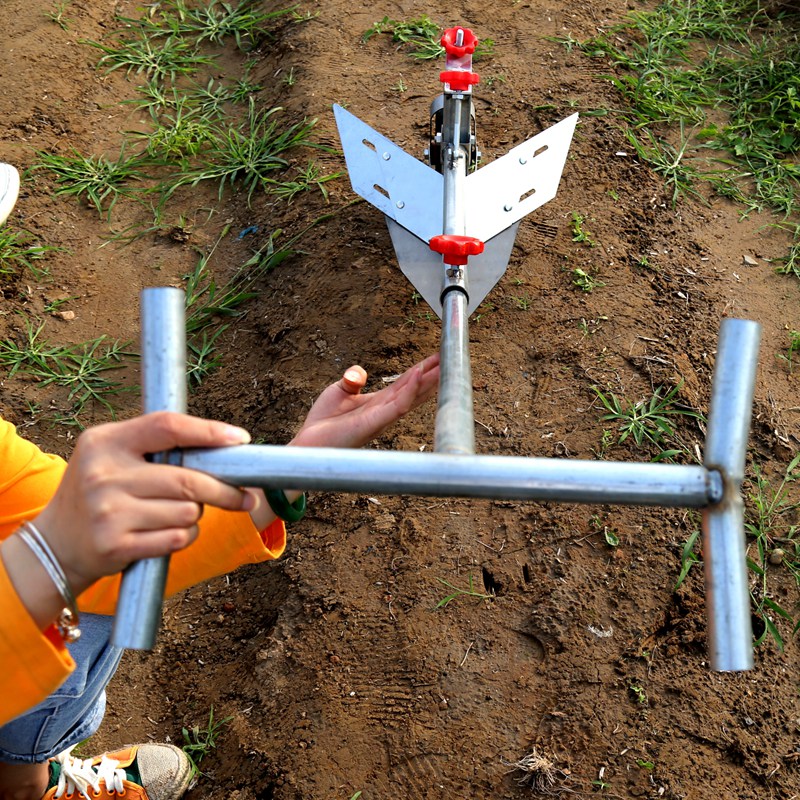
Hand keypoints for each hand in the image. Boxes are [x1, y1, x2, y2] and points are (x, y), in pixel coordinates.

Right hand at [33, 412, 255, 595]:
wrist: (53, 545)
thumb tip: (222, 447)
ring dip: (196, 516)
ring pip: (187, 512)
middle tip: (245, 496)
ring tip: (179, 514)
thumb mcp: (110, 455)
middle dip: (225, 490)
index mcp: (106, 442)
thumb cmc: (97, 493)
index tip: (239, 439)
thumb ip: (155, 445)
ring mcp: (108, 512)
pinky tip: (172, 533)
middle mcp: (104, 474)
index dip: (209, 431)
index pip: (167, 426)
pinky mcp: (114, 545)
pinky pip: (177, 538)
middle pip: (187, 479)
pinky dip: (186, 536)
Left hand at [289, 354, 439, 449]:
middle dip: (433, 374)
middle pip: (415, 389)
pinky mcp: (374, 423)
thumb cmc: (323, 423)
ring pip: (412, 396)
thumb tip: (360, 373)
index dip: (421, 370)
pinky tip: (419, 375)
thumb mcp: (339, 392)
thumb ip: (353, 380)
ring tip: (444, 364)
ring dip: (429, 380)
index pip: (406, 384)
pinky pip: (397, 405)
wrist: (308, 445)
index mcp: (379, 404)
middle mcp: (385, 412)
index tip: (436, 356)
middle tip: (451, 357)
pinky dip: (410, 390)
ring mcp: (382, 418)